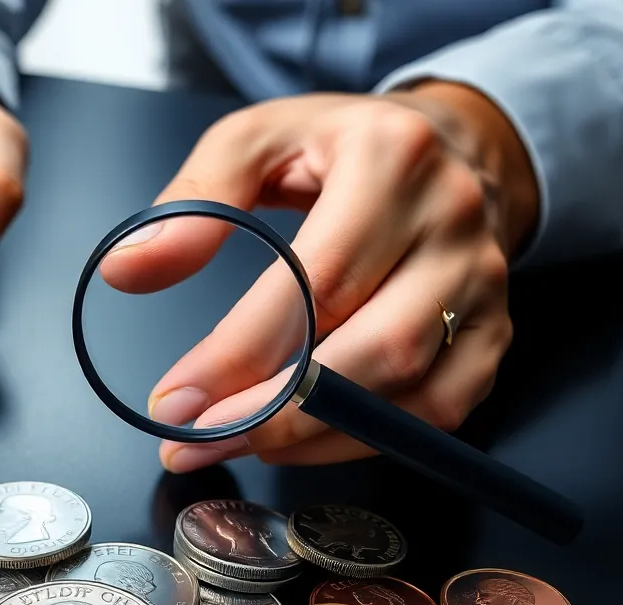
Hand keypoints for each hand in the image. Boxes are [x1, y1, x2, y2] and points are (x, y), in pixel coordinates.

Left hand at [100, 83, 538, 471]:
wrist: (449, 151)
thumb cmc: (338, 150)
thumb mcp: (254, 141)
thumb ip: (190, 202)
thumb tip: (126, 270)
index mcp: (392, 158)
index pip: (316, 281)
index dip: (241, 354)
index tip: (175, 399)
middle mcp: (453, 222)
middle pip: (370, 347)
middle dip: (273, 413)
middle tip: (196, 440)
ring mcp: (485, 284)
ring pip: (407, 391)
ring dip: (312, 437)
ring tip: (233, 445)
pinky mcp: (496, 334)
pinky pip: (435, 412)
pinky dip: (362, 442)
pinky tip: (298, 442)